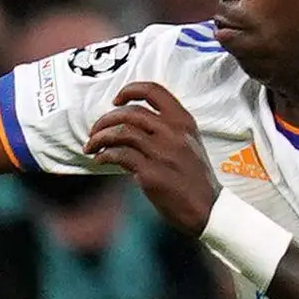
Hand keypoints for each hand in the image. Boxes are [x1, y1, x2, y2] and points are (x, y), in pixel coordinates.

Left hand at [86, 82, 213, 234]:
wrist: (208, 208)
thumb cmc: (195, 179)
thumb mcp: (188, 144)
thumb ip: (165, 130)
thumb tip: (127, 127)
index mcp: (184, 121)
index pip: (153, 90)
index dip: (129, 91)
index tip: (115, 101)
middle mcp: (173, 132)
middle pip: (130, 112)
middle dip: (105, 120)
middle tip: (94, 131)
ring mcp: (162, 152)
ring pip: (121, 132)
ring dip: (99, 138)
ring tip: (91, 147)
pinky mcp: (151, 172)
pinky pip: (119, 155)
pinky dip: (104, 155)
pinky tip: (100, 160)